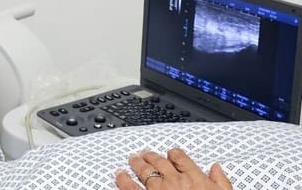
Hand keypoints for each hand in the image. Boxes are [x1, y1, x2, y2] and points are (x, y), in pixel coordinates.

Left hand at [115, 148, 232, 189]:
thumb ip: (221, 182)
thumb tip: (216, 169)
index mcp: (194, 179)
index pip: (180, 157)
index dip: (173, 154)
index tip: (169, 154)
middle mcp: (175, 181)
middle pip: (159, 161)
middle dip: (151, 156)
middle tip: (144, 154)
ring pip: (144, 171)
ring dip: (136, 164)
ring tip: (132, 160)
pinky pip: (131, 188)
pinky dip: (124, 180)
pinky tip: (120, 176)